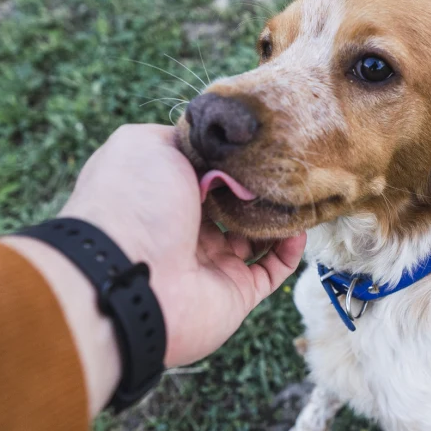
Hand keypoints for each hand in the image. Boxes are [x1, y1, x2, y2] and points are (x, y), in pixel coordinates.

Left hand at [64, 124, 305, 366]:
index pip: (203, 172)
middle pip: (232, 202)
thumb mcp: (145, 145)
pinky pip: (272, 270)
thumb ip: (179, 138)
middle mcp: (185, 228)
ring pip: (256, 236)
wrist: (131, 276)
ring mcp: (210, 262)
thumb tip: (210, 144)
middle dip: (257, 186)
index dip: (228, 158)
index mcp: (163, 194)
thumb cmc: (135, 202)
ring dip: (278, 216)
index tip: (256, 141)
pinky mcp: (235, 293)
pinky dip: (290, 250)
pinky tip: (299, 226)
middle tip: (283, 166)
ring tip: (296, 194)